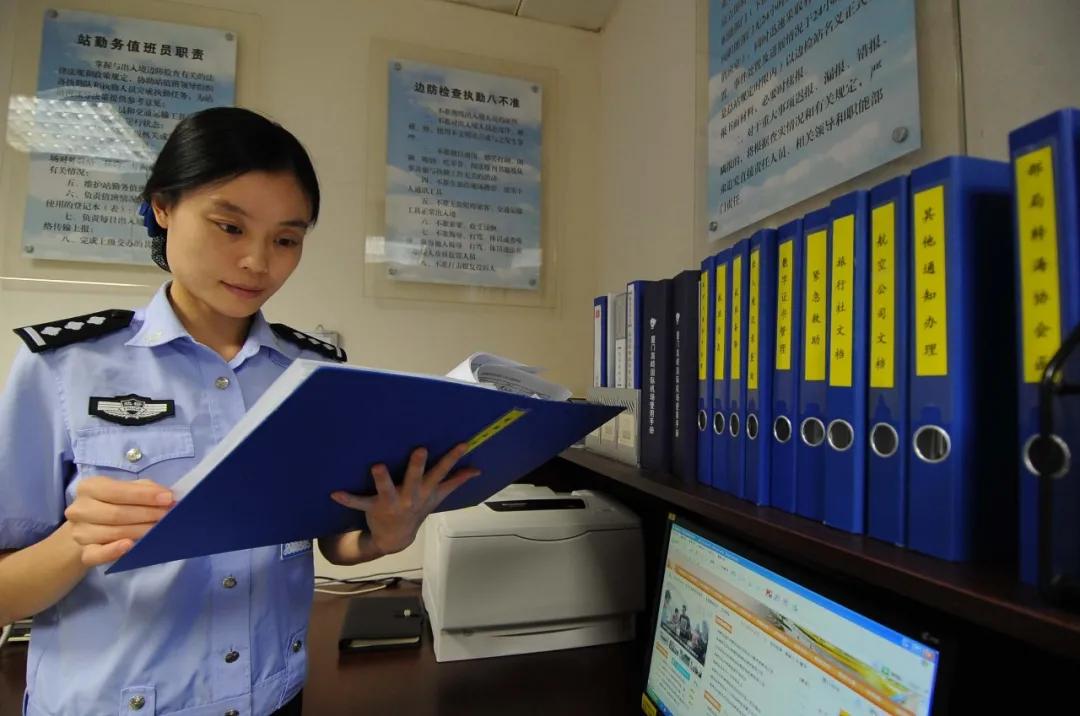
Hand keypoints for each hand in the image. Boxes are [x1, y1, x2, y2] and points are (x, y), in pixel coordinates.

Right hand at [63, 477, 173, 565]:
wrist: (90, 527)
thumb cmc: (114, 503)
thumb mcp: (128, 489)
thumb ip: (145, 489)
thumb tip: (167, 496)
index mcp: (89, 487)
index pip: (117, 491)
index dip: (144, 496)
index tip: (168, 498)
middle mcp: (80, 509)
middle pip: (116, 514)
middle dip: (147, 515)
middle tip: (168, 516)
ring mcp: (79, 533)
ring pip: (112, 533)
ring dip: (140, 531)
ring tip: (159, 529)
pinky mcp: (84, 552)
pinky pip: (97, 554)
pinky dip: (113, 551)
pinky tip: (129, 546)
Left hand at [330, 444, 479, 556]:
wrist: (396, 538)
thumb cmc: (417, 509)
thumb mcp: (438, 497)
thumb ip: (456, 481)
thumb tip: (477, 470)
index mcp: (425, 490)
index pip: (442, 472)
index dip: (453, 458)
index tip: (462, 443)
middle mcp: (410, 496)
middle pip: (415, 479)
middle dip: (417, 466)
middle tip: (420, 450)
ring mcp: (391, 503)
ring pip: (387, 490)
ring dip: (382, 479)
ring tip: (377, 466)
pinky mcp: (372, 507)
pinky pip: (359, 503)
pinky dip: (347, 499)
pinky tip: (335, 493)